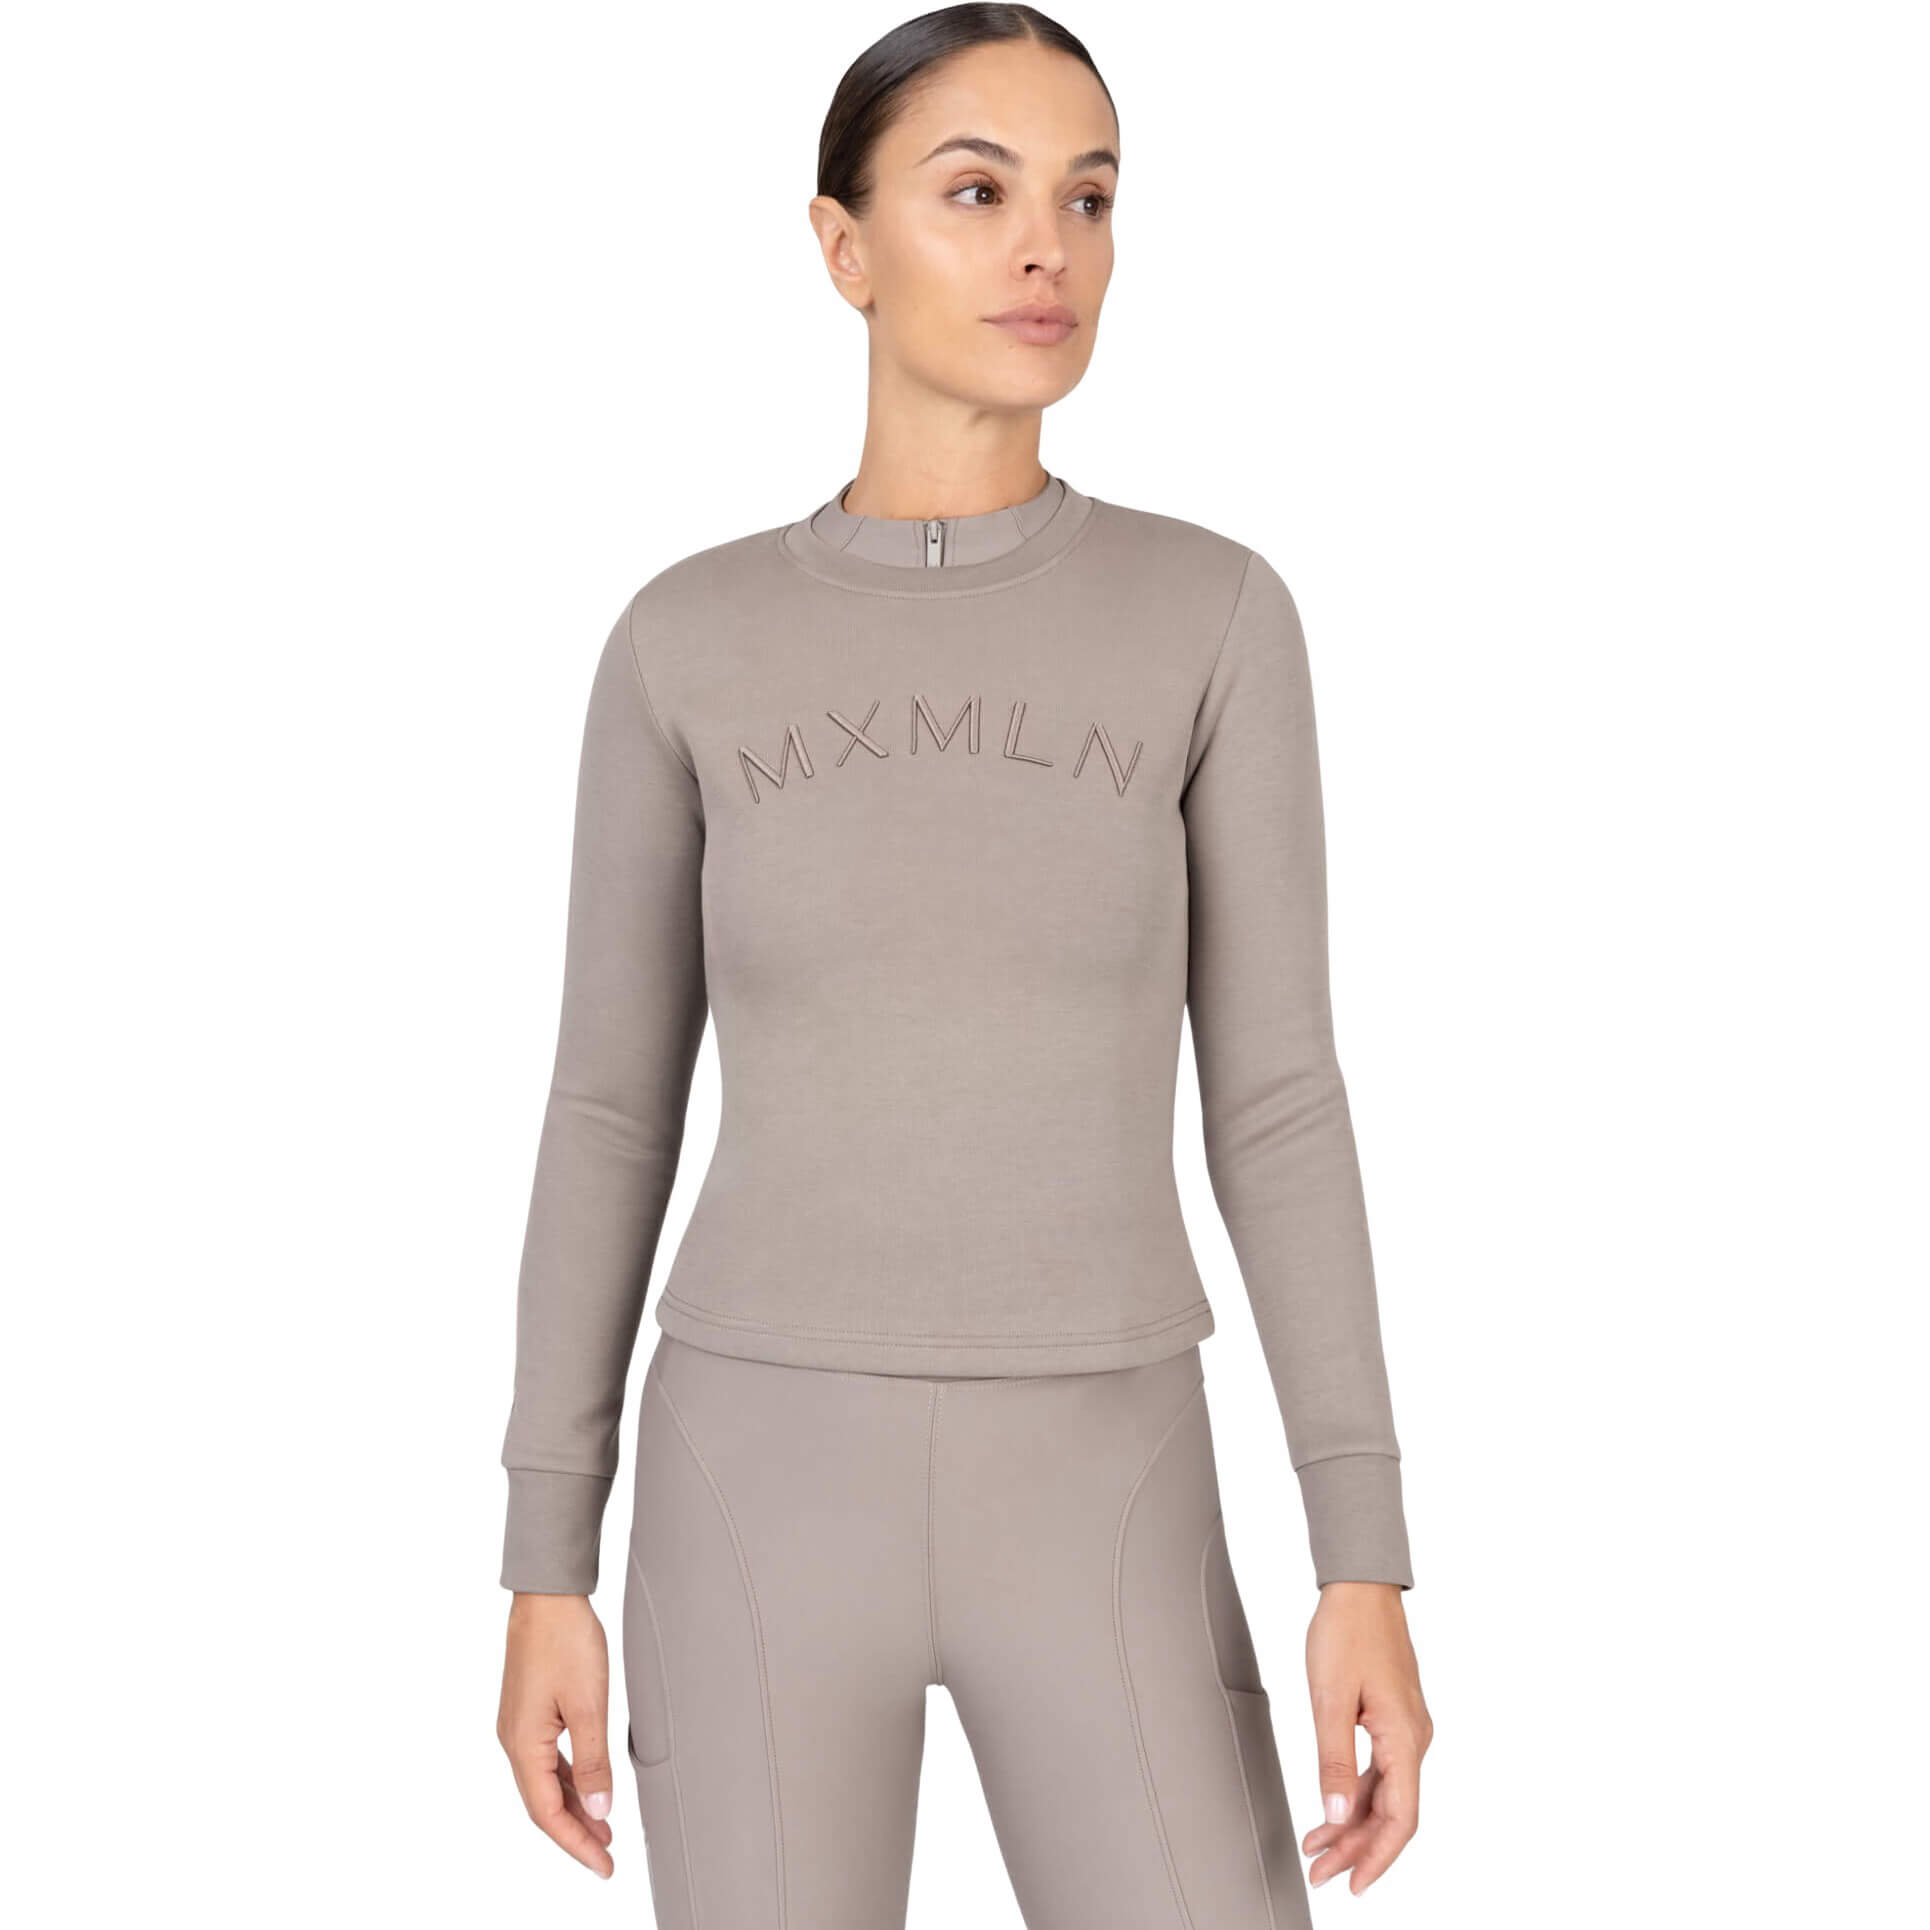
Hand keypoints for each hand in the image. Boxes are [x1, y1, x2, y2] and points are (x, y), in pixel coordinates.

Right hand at [498, 1591, 616, 1877]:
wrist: (548, 1594)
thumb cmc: (566, 1640)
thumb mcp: (589, 1703)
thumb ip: (594, 1759)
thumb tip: (601, 1810)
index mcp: (523, 1744)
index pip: (548, 1813)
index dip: (576, 1844)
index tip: (604, 1866)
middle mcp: (514, 1740)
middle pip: (544, 1802)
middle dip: (576, 1832)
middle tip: (607, 1856)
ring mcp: (520, 1725)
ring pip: (546, 1781)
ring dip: (575, 1805)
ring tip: (604, 1828)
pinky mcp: (530, 1710)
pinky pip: (548, 1758)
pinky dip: (570, 1777)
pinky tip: (590, 1784)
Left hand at [1301, 1580, 1430, 1894]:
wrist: (1361, 1587)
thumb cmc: (1347, 1631)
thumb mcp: (1329, 1696)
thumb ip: (1333, 1758)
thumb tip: (1334, 1811)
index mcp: (1405, 1738)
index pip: (1400, 1818)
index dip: (1377, 1857)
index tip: (1353, 1884)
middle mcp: (1414, 1739)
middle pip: (1392, 1812)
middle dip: (1357, 1848)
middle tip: (1320, 1872)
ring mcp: (1405, 1730)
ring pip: (1384, 1794)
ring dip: (1352, 1824)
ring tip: (1317, 1848)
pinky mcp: (1393, 1719)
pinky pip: (1379, 1771)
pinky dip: (1354, 1793)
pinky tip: (1331, 1809)